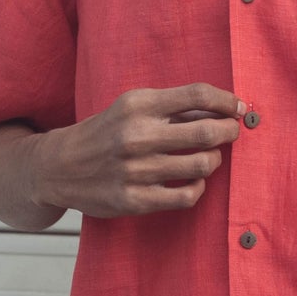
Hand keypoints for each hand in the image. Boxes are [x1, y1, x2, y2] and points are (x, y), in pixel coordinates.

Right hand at [32, 83, 242, 218]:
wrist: (58, 167)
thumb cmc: (105, 133)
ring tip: (210, 157)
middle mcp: (137, 136)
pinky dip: (198, 187)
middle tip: (232, 132)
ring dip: (214, 160)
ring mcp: (136, 170)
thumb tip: (222, 108)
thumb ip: (172, 107)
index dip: (226, 101)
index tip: (238, 107)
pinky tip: (193, 181)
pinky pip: (187, 196)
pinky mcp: (134, 200)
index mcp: (138, 105)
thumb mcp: (131, 107)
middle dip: (229, 131)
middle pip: (206, 132)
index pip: (197, 95)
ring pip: (202, 165)